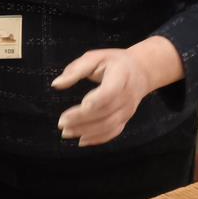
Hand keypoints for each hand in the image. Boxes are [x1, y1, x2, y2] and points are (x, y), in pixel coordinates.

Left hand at [51, 37, 181, 145]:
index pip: (110, 92)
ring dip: (87, 131)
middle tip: (61, 123)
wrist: (141, 71)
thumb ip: (75, 70)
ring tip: (66, 132)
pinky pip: (113, 132)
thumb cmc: (113, 62)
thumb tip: (56, 84)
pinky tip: (81, 140)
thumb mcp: (95, 57)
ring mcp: (128, 109)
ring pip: (109, 125)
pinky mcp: (126, 118)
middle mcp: (127, 95)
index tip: (80, 105)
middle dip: (82, 119)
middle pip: (105, 112)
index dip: (95, 101)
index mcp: (121, 76)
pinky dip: (98, 138)